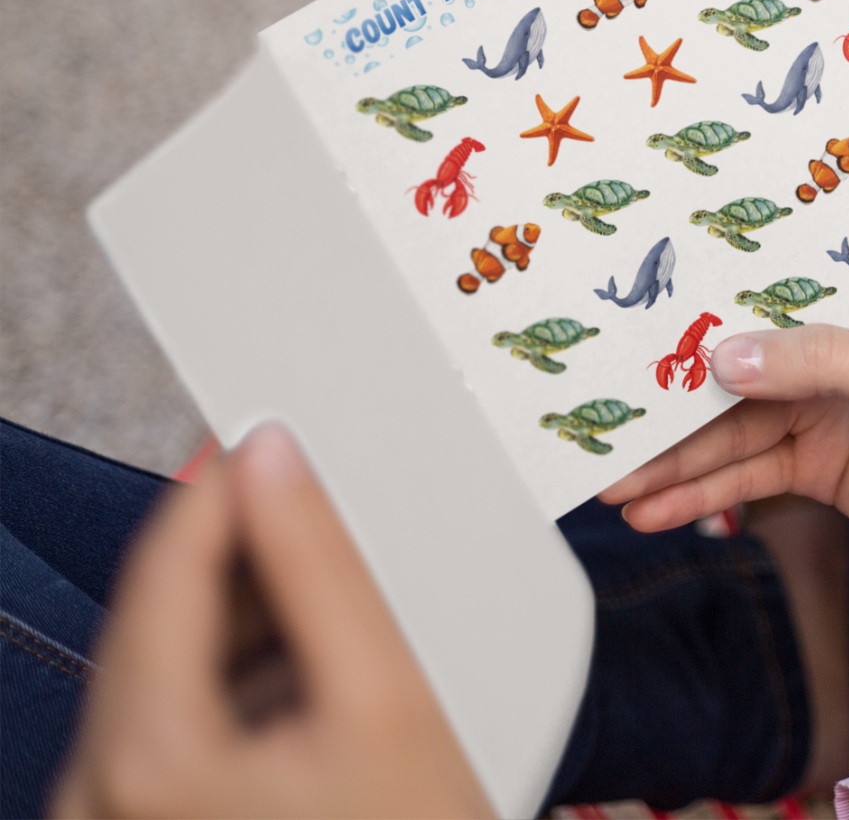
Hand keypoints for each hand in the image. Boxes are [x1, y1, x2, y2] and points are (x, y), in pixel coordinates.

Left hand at [53, 425, 491, 819]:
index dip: (224, 483)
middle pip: (157, 618)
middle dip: (239, 554)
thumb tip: (275, 461)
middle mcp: (95, 798)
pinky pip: (167, 726)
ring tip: (332, 610)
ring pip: (161, 669)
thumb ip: (324, 567)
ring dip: (240, 617)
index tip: (273, 430)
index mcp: (145, 758)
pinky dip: (231, 684)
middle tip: (320, 508)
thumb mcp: (388, 696)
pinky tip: (305, 680)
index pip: (166, 565)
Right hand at [601, 279, 848, 597]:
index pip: (775, 273)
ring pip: (728, 422)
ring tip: (607, 476)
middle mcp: (838, 342)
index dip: (706, 279)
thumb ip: (822, 362)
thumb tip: (725, 354)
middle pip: (735, 353)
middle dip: (667, 381)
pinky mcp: (817, 463)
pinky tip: (652, 507)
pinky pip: (745, 473)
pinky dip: (698, 492)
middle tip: (593, 400)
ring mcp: (822, 405)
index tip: (634, 286)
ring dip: (670, 451)